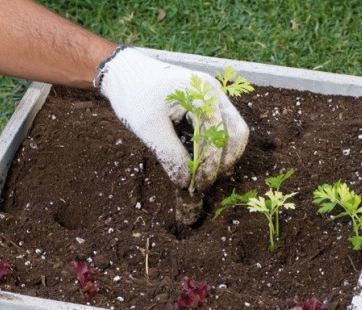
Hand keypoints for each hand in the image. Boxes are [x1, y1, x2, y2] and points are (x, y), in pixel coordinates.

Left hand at [97, 46, 248, 190]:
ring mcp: (213, 96)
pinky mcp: (208, 103)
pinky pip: (222, 128)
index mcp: (201, 93)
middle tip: (203, 182)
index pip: (217, 135)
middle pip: (236, 133)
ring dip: (222, 156)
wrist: (125, 72)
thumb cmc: (134, 95)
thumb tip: (187, 183)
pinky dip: (216, 148)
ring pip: (232, 131)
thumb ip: (170, 155)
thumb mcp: (148, 128)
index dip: (210, 164)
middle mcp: (213, 92)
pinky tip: (202, 162)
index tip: (197, 185)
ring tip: (204, 175)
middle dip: (223, 162)